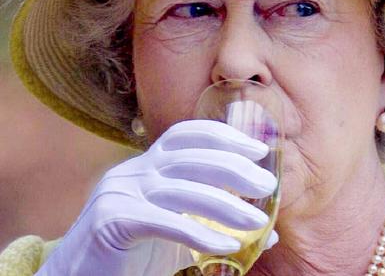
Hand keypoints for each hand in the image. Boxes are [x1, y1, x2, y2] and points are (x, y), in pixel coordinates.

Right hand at [36, 120, 278, 275]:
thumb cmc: (136, 254)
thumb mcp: (183, 235)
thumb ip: (219, 228)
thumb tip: (268, 233)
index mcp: (148, 165)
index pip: (187, 134)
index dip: (224, 135)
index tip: (258, 149)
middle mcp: (134, 171)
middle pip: (191, 158)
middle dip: (235, 169)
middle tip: (267, 185)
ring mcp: (121, 192)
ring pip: (183, 190)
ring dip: (226, 206)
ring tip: (257, 222)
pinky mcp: (113, 220)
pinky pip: (165, 222)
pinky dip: (200, 234)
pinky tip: (228, 245)